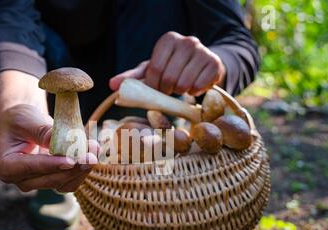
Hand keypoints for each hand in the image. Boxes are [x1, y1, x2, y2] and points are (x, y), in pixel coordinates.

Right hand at [0, 104, 97, 192]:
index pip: (33, 167)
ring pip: (64, 183)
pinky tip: (93, 153)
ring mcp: (39, 183)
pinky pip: (71, 181)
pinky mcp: (53, 181)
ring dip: (82, 169)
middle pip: (51, 179)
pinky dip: (83, 168)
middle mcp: (22, 180)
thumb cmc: (20, 118)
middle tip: (91, 153)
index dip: (53, 165)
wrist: (24, 122)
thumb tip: (63, 143)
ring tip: (95, 149)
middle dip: (74, 167)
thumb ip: (42, 132)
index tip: (71, 161)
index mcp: (7, 167)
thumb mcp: (26, 119)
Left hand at [110, 31, 225, 95]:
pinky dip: (195, 92)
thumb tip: (112, 85)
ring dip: (180, 92)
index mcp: (168, 40)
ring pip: (184, 84)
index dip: (153, 85)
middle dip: (167, 89)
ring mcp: (203, 51)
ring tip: (181, 86)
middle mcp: (187, 41)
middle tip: (170, 89)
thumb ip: (133, 77)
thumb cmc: (173, 68)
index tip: (156, 87)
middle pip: (169, 78)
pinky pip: (200, 86)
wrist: (203, 65)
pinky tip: (194, 86)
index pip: (153, 69)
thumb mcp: (152, 70)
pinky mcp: (215, 64)